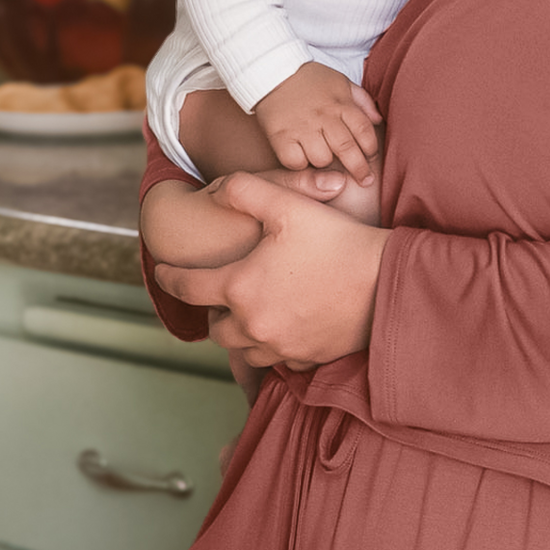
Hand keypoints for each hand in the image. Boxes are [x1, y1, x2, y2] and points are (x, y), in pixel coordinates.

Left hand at [156, 171, 388, 367]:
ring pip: (242, 349)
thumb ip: (245, 191)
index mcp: (239, 287)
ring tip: (251, 311)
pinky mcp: (306, 358)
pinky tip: (284, 326)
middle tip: (219, 294)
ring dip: (240, 332)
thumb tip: (215, 190)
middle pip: (214, 328)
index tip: (162, 272)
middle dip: (212, 311)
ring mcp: (280, 346)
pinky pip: (277, 360)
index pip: (187, 287)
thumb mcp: (288, 205)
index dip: (169, 277)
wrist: (387, 282)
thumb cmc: (337, 240)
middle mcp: (253, 325)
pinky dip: (273, 345)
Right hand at [255, 63, 380, 185]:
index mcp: (340, 104)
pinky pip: (296, 162)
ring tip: (323, 158)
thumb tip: (378, 120)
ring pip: (322, 159)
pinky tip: (301, 157)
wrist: (272, 71)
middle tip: (365, 181)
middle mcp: (323, 116)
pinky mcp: (281, 136)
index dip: (371, 149)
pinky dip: (300, 164)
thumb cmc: (310, 80)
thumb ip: (362, 100)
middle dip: (360, 169)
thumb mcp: (340, 82)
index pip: (364, 131)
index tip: (371, 159)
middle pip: (347, 149)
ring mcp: (302, 127)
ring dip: (325, 163)